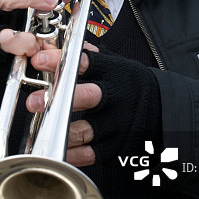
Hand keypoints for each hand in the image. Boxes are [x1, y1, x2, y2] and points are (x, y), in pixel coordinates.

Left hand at [28, 48, 161, 167]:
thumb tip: (57, 45)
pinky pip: (88, 154)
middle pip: (87, 97)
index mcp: (115, 72)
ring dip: (58, 131)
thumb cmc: (133, 85)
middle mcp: (116, 97)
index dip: (61, 61)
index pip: (86, 63)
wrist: (165, 111)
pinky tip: (55, 148)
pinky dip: (70, 153)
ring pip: (84, 130)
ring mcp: (117, 124)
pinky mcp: (116, 147)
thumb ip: (87, 55)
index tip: (39, 60)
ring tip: (39, 129)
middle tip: (33, 101)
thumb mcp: (116, 63)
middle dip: (58, 99)